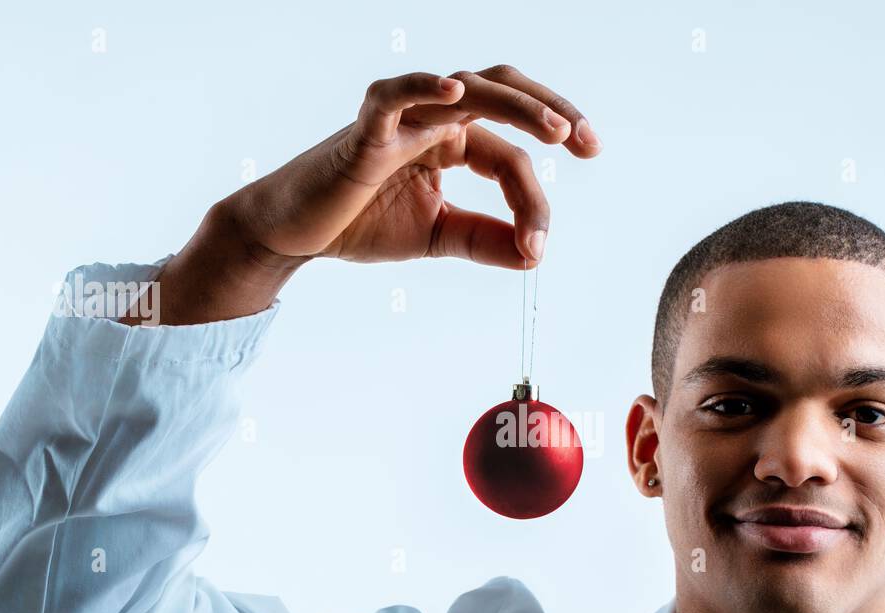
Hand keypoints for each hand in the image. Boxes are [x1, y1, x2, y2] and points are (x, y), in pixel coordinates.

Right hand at [229, 64, 599, 269]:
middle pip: (502, 95)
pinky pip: (394, 97)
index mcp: (453, 141)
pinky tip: (456, 90)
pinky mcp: (364, 131)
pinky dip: (424, 85)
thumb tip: (534, 255)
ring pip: (466, 90)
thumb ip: (484, 240)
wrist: (296, 235)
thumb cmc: (360, 224)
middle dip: (552, 112)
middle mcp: (433, 120)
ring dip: (516, 105)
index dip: (532, 198)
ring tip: (556, 130)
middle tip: (588, 143)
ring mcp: (400, 119)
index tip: (540, 244)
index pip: (508, 156)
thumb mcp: (437, 236)